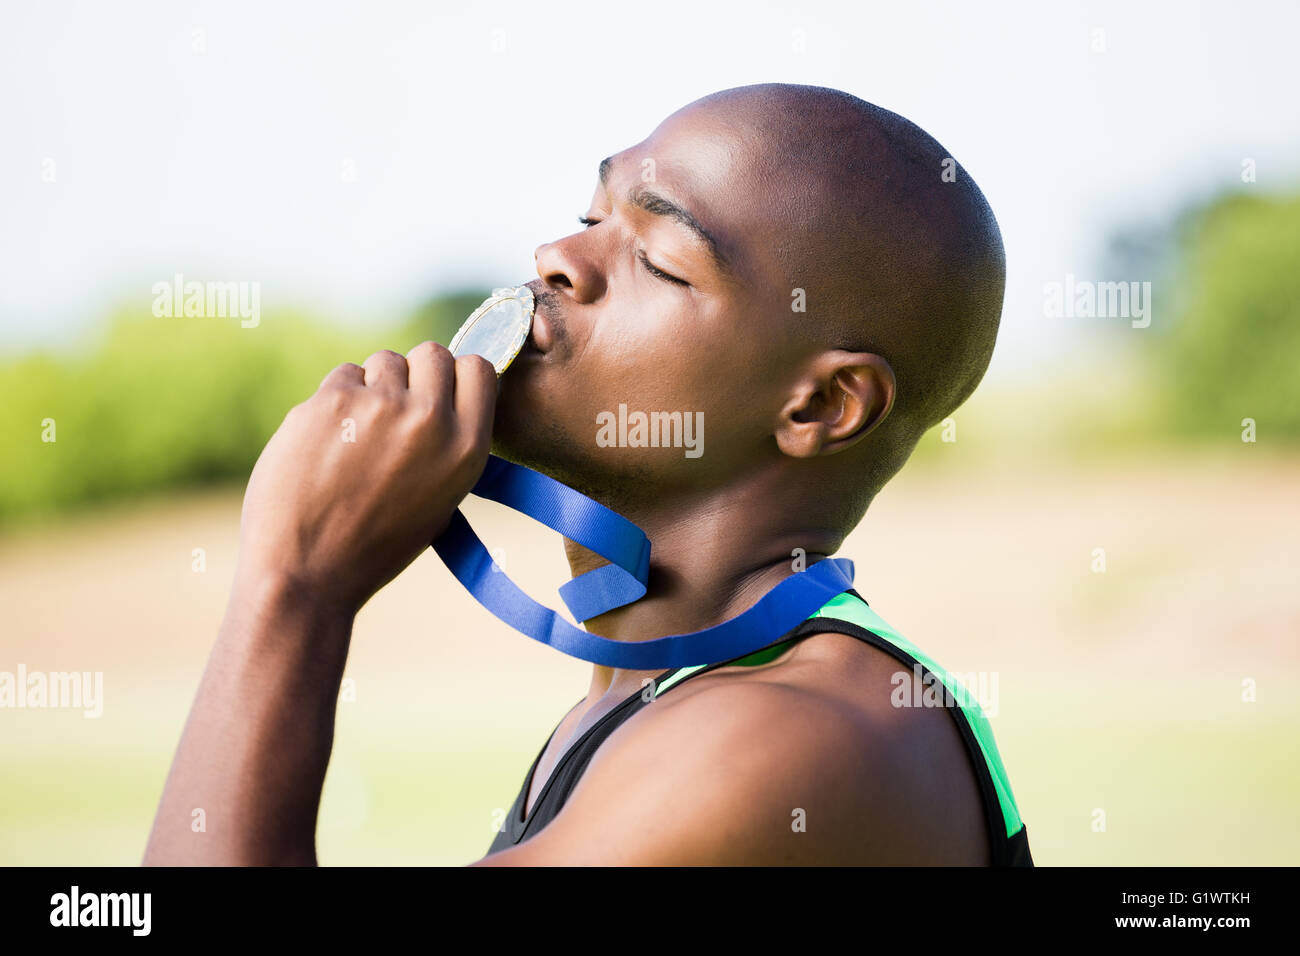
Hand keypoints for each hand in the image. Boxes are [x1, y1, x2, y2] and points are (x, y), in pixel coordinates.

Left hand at [234, 343, 496, 615]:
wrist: (306, 571)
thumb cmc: (374, 545)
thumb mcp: (441, 500)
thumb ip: (447, 443)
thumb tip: (439, 395)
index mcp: (467, 449)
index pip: (479, 368)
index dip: (457, 377)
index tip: (440, 392)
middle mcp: (430, 419)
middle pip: (433, 354)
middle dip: (416, 375)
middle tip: (395, 410)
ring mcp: (379, 405)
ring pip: (384, 361)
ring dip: (374, 386)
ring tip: (357, 436)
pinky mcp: (332, 401)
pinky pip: (342, 376)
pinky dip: (336, 401)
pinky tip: (327, 442)